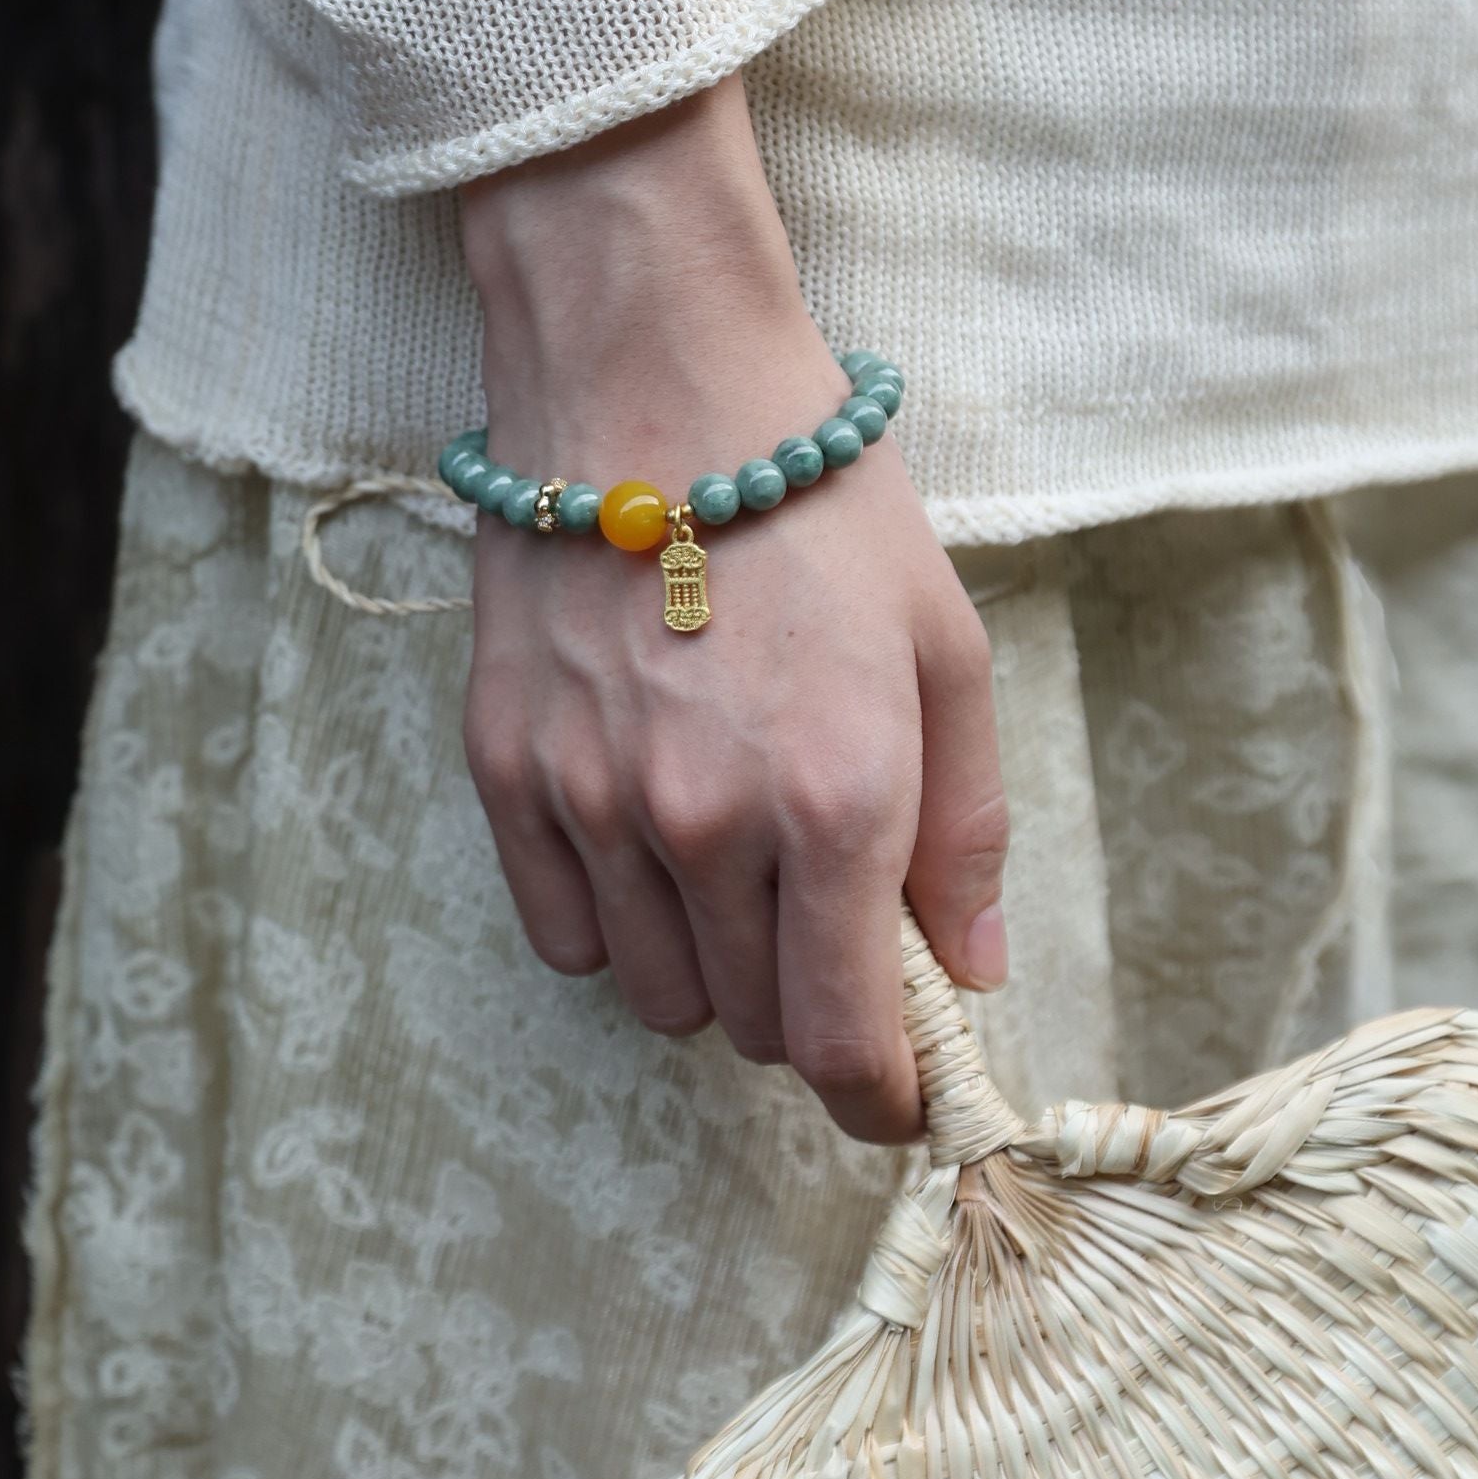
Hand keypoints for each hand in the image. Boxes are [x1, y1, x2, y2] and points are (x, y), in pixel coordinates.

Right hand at [457, 77, 1006, 1142]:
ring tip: (735, 871)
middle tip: (827, 928)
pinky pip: (563, 934)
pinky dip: (613, 926)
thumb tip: (970, 973)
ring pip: (658, 992)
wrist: (654, 378)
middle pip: (755, 1028)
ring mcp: (594, 803)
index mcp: (840, 803)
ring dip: (710, 968)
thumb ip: (965, 830)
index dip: (882, 1100)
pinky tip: (648, 851)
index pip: (848, 1045)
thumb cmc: (822, 505)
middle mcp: (710, 824)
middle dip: (806, 1008)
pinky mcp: (508, 772)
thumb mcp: (948, 651)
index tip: (898, 1097)